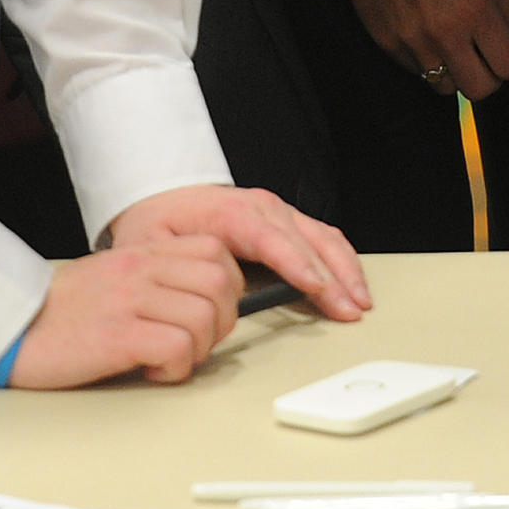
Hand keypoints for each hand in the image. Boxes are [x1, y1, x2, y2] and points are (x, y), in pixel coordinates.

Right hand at [5, 234, 242, 386]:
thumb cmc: (62, 311)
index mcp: (142, 253)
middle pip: (220, 284)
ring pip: (203, 317)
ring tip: (169, 359)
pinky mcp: (116, 337)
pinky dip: (175, 368)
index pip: (215, 252)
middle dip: (220, 322)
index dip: (227, 288)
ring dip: (198, 349)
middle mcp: (139, 270)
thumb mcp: (116, 277)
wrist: (12, 327)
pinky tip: (151, 370)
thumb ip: (158, 279)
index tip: (210, 314)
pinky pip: (176, 348)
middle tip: (194, 343)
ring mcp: (128, 301)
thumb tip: (206, 305)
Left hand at [107, 183, 372, 320]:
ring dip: (345, 270)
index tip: (318, 287)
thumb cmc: (157, 224)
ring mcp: (278, 212)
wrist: (162, 198)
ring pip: (324, 237)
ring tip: (359, 302)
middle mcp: (260, 206)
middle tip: (347, 310)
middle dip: (332, 277)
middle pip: (306, 240)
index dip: (297, 263)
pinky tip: (352, 284)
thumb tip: (198, 298)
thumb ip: (171, 268)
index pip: (270, 238)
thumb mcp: (149, 244)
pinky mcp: (287, 221)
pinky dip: (342, 261)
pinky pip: (324, 236)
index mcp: (228, 210)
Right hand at [343, 0, 508, 99]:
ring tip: (456, 49)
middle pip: (479, 90)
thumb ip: (508, 8)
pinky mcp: (387, 44)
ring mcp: (413, 42)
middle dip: (490, 79)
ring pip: (445, 87)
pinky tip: (429, 37)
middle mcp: (445, 34)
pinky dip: (428, 62)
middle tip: (488, 61)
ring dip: (456, 73)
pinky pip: (416, 72)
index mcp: (477, 10)